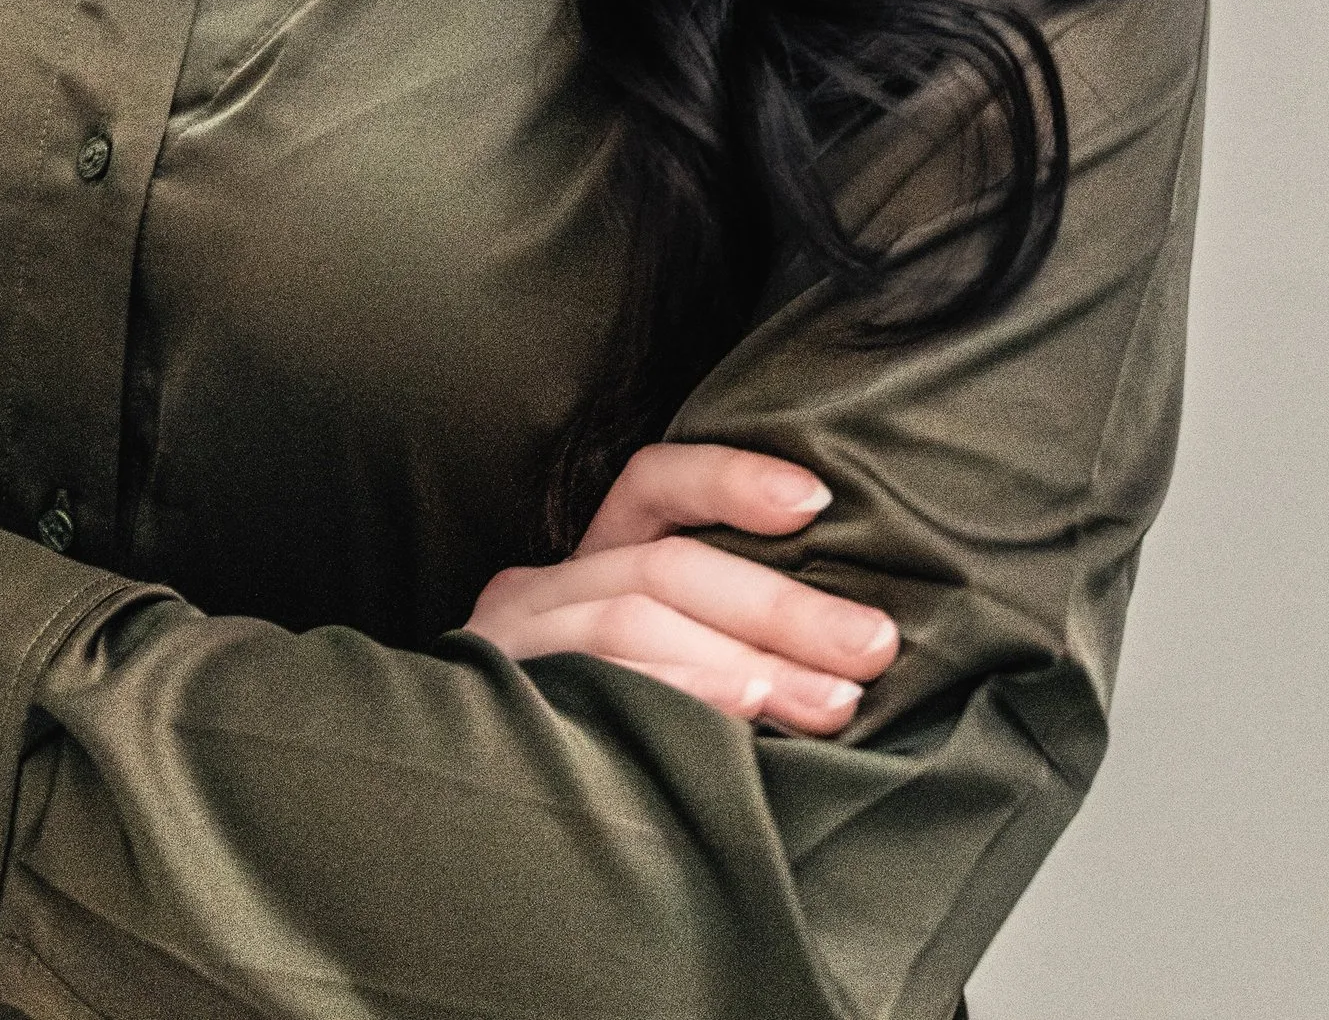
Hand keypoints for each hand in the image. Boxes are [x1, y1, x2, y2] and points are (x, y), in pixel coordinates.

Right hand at [463, 441, 896, 733]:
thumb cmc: (594, 754)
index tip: (818, 501)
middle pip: (663, 568)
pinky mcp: (494, 715)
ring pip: (631, 625)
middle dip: (780, 605)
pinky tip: (740, 735)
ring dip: (744, 664)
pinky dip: (679, 706)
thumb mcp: (645, 676)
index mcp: (580, 570)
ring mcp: (506, 654)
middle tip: (874, 646)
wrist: (454, 848)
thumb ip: (712, 643)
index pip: (649, 486)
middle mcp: (535, 596)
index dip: (730, 480)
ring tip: (831, 704)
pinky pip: (596, 696)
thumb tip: (846, 651)